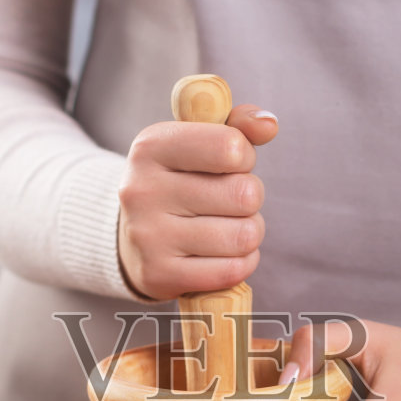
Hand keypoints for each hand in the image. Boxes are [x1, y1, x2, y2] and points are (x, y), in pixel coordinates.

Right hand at [117, 104, 277, 299]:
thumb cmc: (179, 182)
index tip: (230, 164)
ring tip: (228, 227)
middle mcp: (142, 190)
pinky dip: (241, 262)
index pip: (230, 147)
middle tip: (230, 201)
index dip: (244, 157)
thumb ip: (237, 126)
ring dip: (249, 233)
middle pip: (245, 194)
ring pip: (244, 236)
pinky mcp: (158, 275)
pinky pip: (232, 271)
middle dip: (250, 198)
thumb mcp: (197, 142)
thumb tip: (269, 125)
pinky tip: (224, 254)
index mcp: (151, 147)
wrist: (132, 236)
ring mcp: (147, 236)